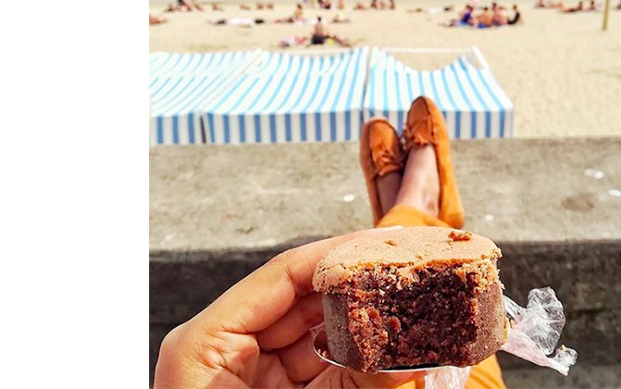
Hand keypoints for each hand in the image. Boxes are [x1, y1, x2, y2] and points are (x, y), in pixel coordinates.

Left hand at [154, 227, 420, 388]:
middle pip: (303, 302)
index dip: (338, 255)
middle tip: (412, 276)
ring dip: (365, 329)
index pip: (282, 275)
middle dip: (361, 292)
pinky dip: (355, 365)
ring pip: (317, 338)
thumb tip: (414, 360)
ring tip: (413, 312)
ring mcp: (248, 376)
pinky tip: (394, 357)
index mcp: (206, 343)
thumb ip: (353, 386)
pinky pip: (319, 370)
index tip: (389, 246)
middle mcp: (225, 350)